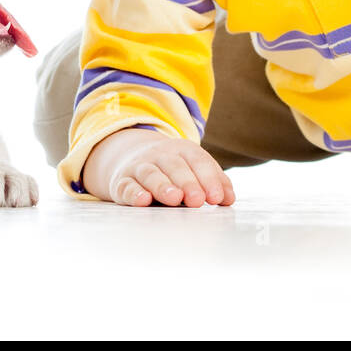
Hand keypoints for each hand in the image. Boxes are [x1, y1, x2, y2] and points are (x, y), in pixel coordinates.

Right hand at [81, 127, 235, 206]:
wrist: (133, 160)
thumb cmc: (174, 172)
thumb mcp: (194, 171)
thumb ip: (214, 183)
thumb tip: (229, 198)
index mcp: (182, 150)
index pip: (198, 160)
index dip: (209, 178)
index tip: (217, 198)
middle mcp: (160, 155)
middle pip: (174, 166)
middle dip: (187, 182)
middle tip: (197, 200)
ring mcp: (139, 167)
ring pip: (150, 174)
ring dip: (162, 186)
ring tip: (175, 198)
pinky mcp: (122, 181)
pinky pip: (126, 185)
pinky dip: (134, 193)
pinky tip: (143, 200)